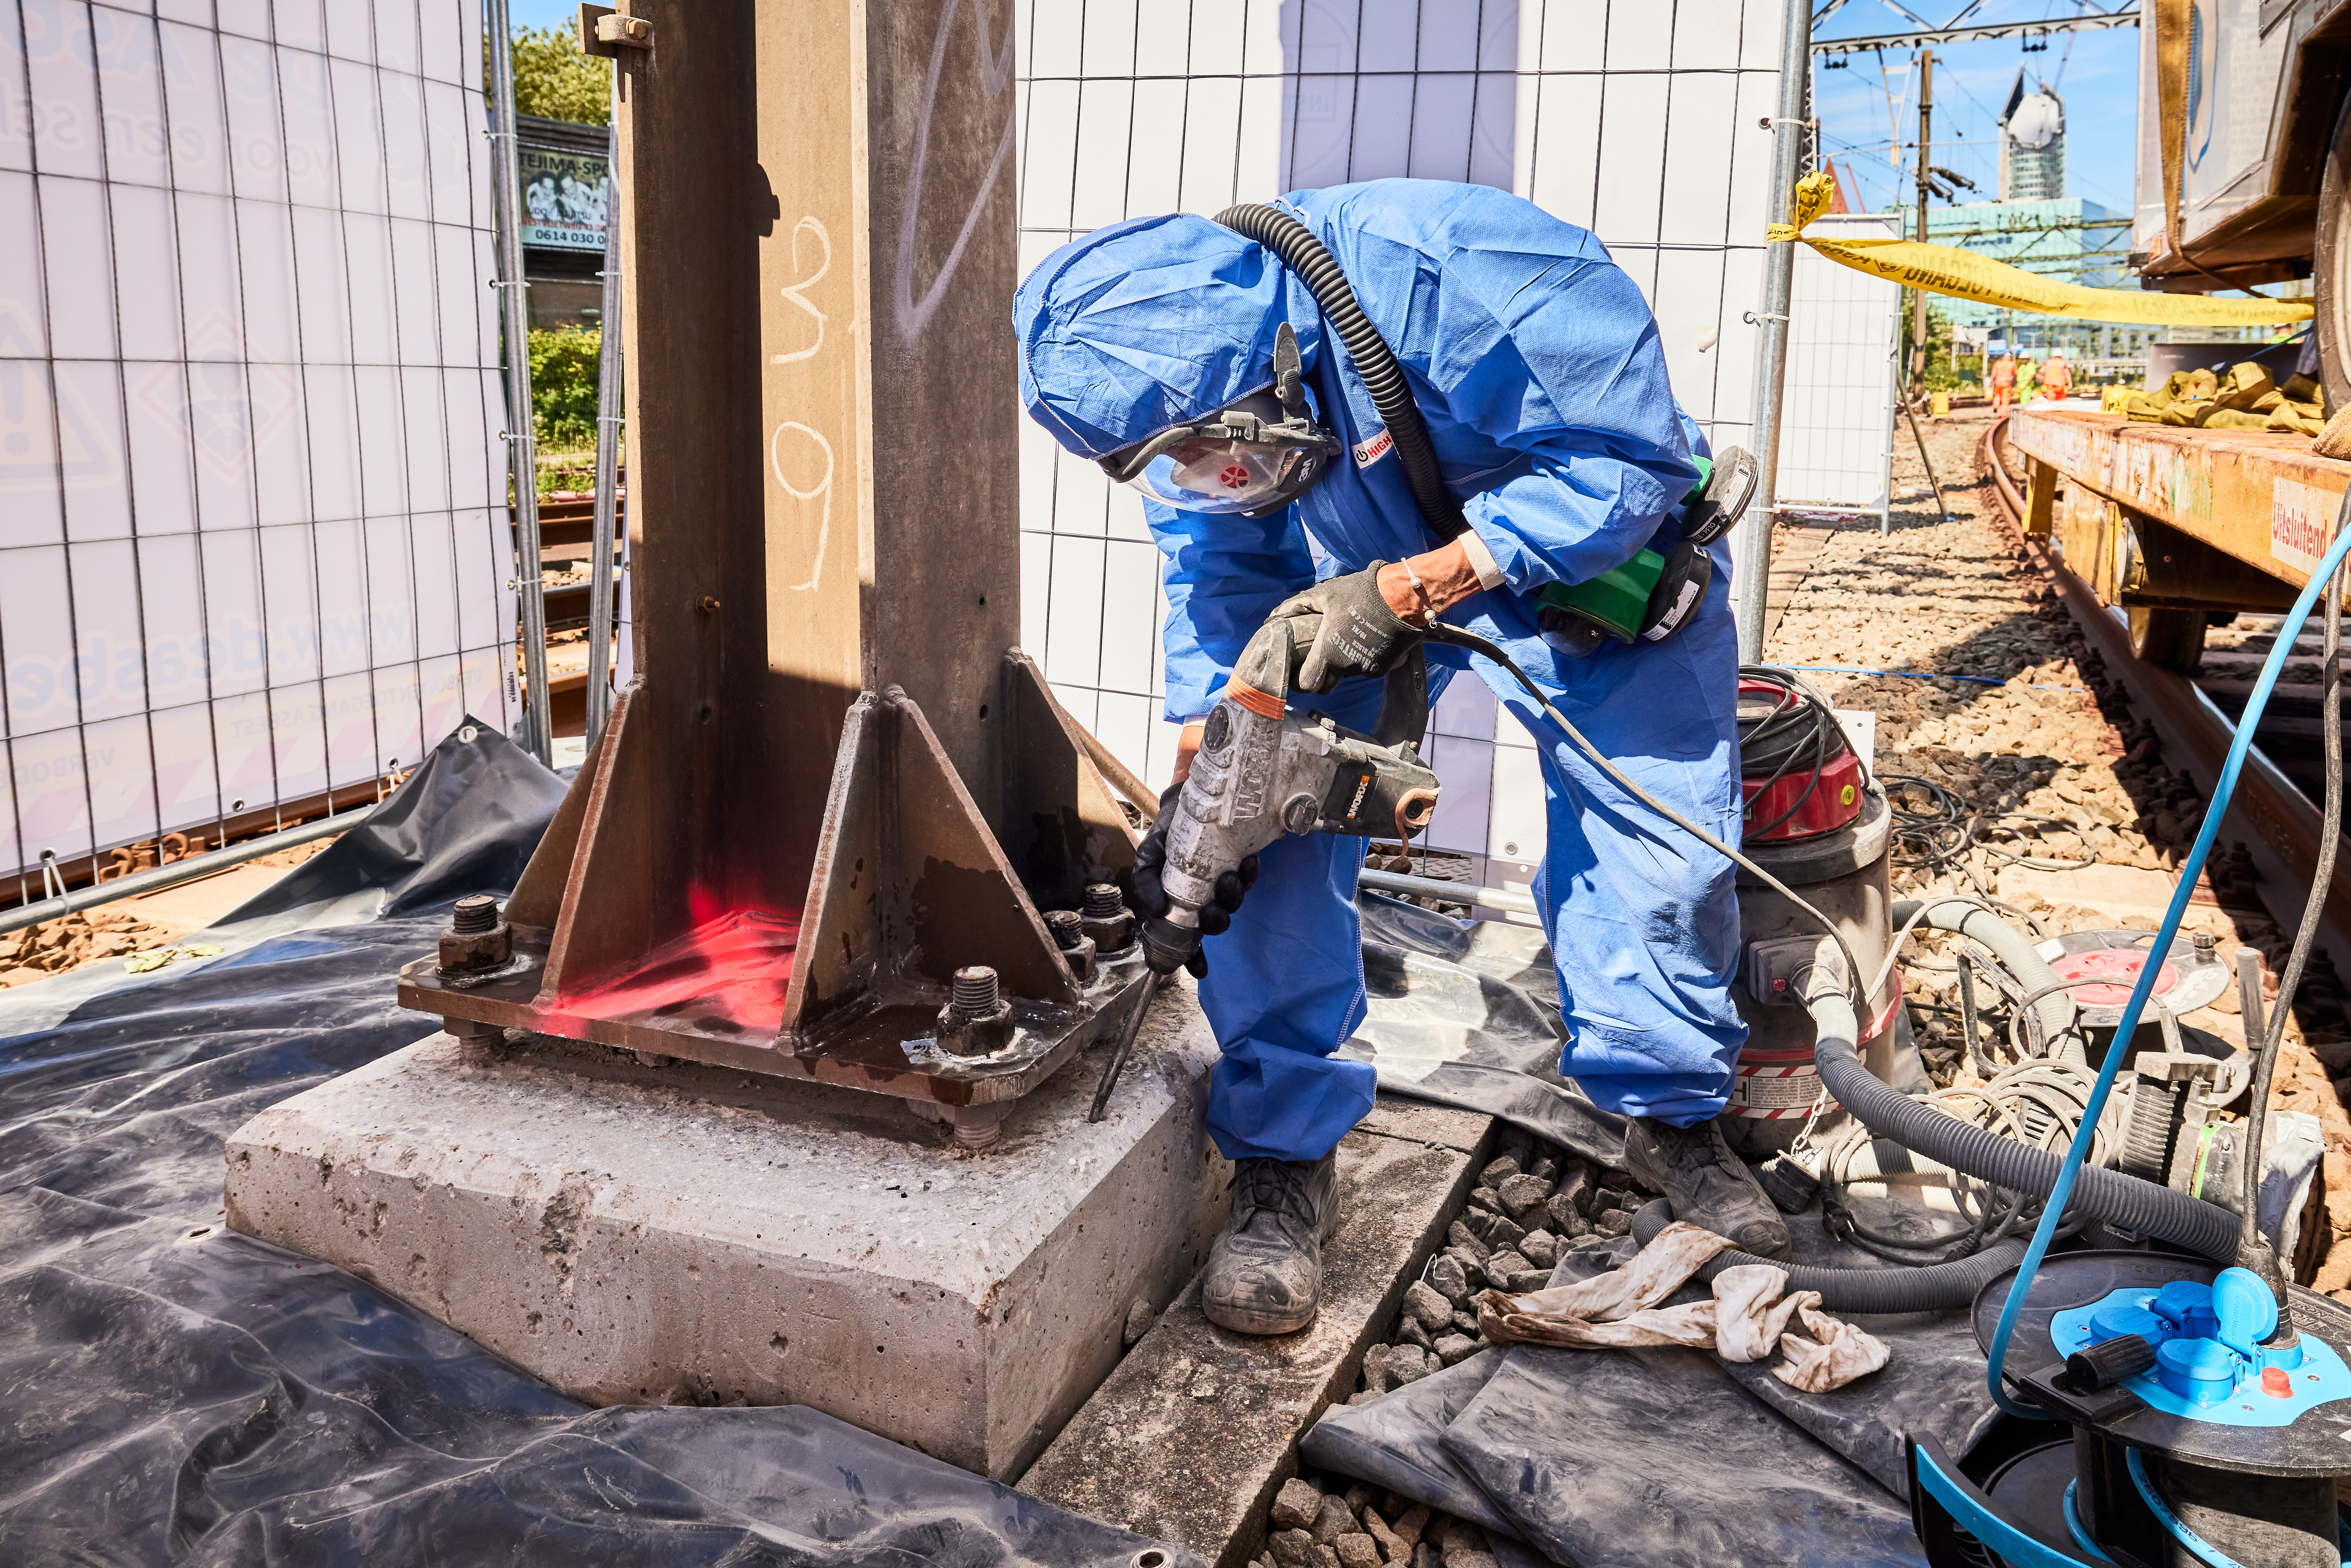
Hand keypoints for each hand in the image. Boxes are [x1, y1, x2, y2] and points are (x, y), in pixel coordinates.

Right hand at [1132, 784, 1257, 977]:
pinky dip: (1250, 874)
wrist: (1182, 803)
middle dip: (1216, 921)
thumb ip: (1146, 884)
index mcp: (1180, 906)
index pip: (1188, 942)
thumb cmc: (1164, 835)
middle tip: (1211, 909)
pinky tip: (1247, 863)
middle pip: (1215, 924)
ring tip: (1228, 878)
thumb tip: (1158, 909)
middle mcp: (1204, 900)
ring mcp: (1223, 885)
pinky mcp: (1240, 866)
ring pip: (1234, 903)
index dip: (1195, 959)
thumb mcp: (1147, 858)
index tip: (1201, 971)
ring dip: (1233, 896)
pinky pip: (1249, 878)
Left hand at [1267, 562, 1420, 694]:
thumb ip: (1297, 605)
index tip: (1300, 672)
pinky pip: (1366, 669)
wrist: (1404, 596)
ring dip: (1343, 664)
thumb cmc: (1361, 593)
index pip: (1307, 684)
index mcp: (1328, 650)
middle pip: (1326, 686)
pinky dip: (1363, 660)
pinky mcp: (1383, 668)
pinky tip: (1367, 640)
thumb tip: (1273, 617)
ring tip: (1348, 639)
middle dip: (1321, 677)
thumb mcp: (1326, 594)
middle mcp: (1345, 666)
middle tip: (1322, 657)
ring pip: (1346, 675)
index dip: (1301, 681)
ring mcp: (1365, 669)